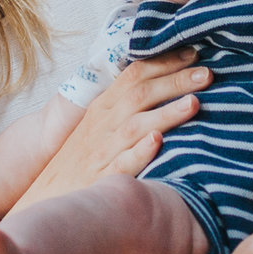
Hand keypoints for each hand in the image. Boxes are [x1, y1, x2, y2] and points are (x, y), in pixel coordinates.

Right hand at [16, 48, 205, 207]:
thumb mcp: (98, 128)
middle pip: (140, 94)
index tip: (194, 52)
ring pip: (135, 126)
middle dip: (174, 81)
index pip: (134, 75)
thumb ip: (125, 108)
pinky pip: (122, 165)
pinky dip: (140, 152)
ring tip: (194, 103)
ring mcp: (101, 153)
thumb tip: (160, 88)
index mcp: (103, 109)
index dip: (164, 62)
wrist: (45, 200)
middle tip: (207, 73)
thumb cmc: (79, 163)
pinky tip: (158, 143)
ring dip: (166, 113)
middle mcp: (103, 125)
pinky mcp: (101, 180)